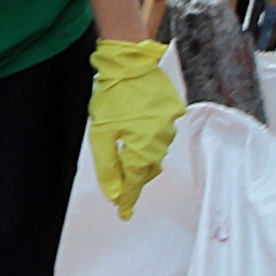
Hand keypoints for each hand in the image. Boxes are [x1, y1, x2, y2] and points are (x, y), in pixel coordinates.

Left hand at [85, 37, 181, 218]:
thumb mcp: (101, 134)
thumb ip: (107, 166)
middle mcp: (161, 140)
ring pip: (155, 153)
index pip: (134, 182)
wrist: (130, 63)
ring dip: (141, 158)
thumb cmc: (113, 95)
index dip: (127, 198)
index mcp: (143, 148)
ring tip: (126, 154)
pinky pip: (162, 134)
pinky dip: (150, 139)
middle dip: (134, 179)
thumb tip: (113, 192)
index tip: (124, 212)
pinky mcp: (174, 112)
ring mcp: (170, 126)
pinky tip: (138, 132)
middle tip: (121, 188)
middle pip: (146, 170)